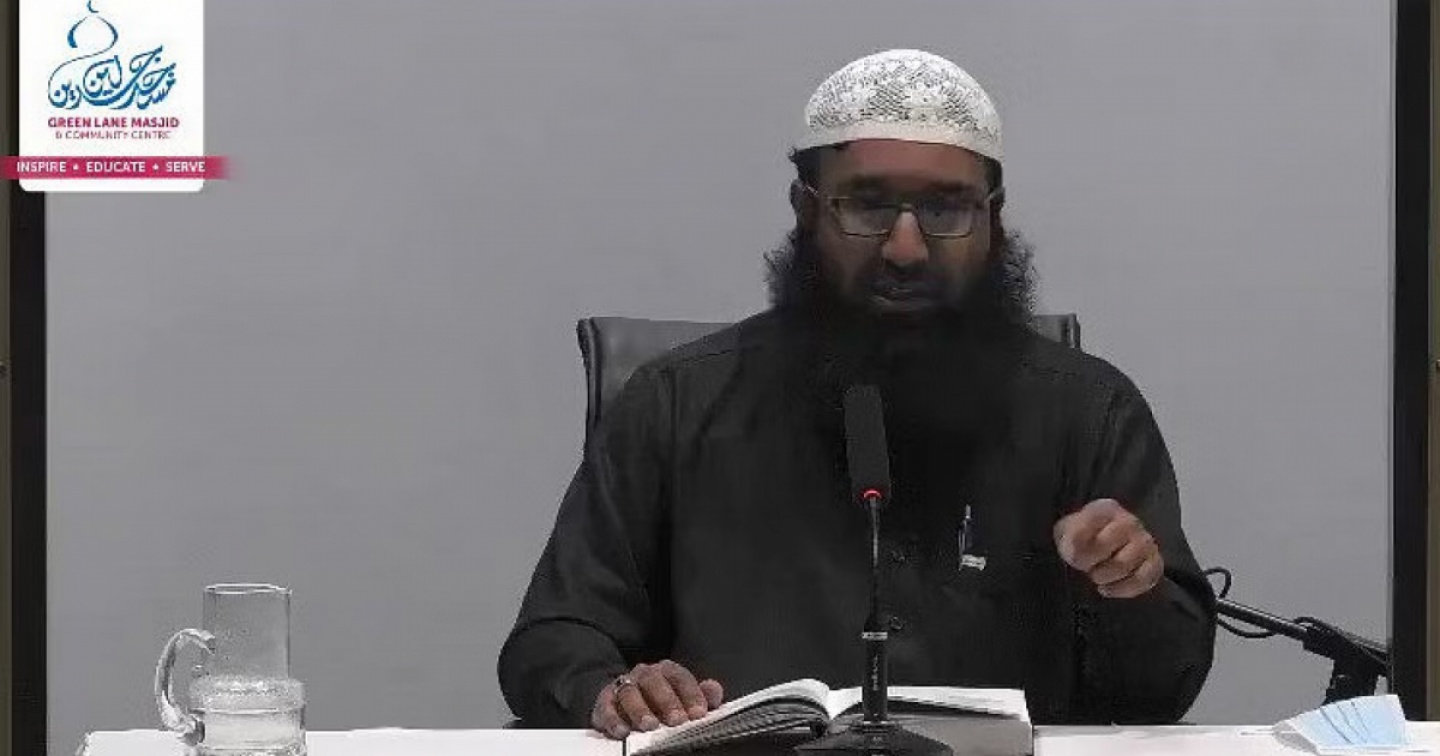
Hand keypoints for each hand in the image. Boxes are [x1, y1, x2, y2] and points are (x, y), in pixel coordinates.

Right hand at [590, 660, 724, 739]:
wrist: (624, 702)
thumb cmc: (661, 703)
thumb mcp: (684, 699)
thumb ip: (701, 696)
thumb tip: (714, 690)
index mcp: (666, 671)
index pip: (680, 677)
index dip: (691, 694)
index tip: (699, 714)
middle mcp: (644, 674)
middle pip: (655, 681)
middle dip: (667, 701)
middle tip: (677, 721)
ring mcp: (623, 686)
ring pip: (630, 693)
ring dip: (640, 710)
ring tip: (650, 726)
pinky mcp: (605, 702)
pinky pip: (606, 707)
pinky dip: (613, 720)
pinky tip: (622, 731)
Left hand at [1053, 498, 1162, 598]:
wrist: (1104, 551)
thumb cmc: (1084, 540)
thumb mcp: (1067, 533)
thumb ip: (1070, 538)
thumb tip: (1076, 553)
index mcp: (1106, 509)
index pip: (1088, 523)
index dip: (1075, 543)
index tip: (1070, 553)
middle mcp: (1130, 522)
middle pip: (1104, 545)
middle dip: (1087, 562)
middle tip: (1084, 566)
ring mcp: (1145, 542)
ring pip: (1123, 565)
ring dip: (1103, 576)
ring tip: (1096, 575)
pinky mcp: (1155, 563)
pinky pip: (1141, 580)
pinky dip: (1120, 589)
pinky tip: (1106, 588)